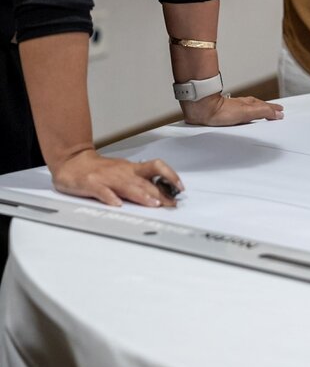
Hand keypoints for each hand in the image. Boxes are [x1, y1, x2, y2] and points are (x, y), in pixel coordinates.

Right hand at [52, 148, 182, 207]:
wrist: (72, 161)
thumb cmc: (100, 170)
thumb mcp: (122, 173)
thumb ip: (138, 182)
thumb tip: (161, 194)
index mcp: (131, 169)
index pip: (156, 167)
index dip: (170, 175)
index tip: (181, 188)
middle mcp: (122, 172)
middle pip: (144, 181)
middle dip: (159, 193)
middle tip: (170, 205)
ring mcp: (107, 177)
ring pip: (127, 185)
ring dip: (141, 195)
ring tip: (152, 204)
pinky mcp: (91, 184)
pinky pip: (102, 191)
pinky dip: (110, 198)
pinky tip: (117, 204)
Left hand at [180, 91, 283, 126]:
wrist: (204, 110)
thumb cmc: (222, 111)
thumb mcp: (247, 112)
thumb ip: (262, 112)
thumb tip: (278, 113)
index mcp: (249, 104)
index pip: (265, 107)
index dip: (273, 109)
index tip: (281, 111)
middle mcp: (242, 105)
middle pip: (258, 106)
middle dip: (267, 108)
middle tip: (275, 110)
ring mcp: (234, 109)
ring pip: (249, 108)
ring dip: (257, 110)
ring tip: (263, 113)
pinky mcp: (225, 114)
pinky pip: (241, 113)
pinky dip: (246, 114)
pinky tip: (242, 117)